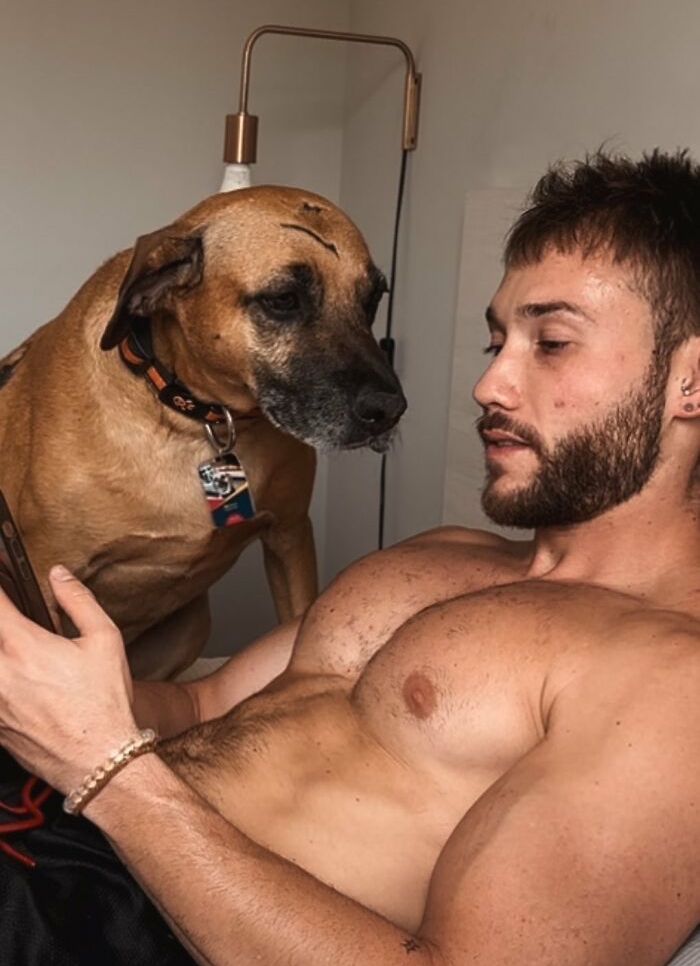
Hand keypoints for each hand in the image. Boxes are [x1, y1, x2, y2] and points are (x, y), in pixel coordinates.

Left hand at [0, 566, 136, 792]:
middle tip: (15, 622)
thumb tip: (58, 574)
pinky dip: (3, 682)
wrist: (99, 761)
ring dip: (2, 653)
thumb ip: (78, 601)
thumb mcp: (105, 640)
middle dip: (1, 621)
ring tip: (26, 659)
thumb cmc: (105, 702)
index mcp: (23, 646)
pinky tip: (21, 683)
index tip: (2, 573)